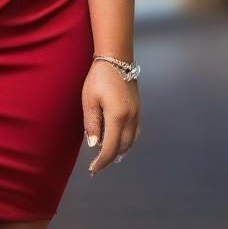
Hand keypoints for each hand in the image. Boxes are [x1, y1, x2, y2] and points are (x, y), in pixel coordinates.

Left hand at [82, 61, 140, 175]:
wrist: (116, 58)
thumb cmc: (99, 77)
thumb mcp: (89, 100)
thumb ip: (92, 124)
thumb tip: (94, 145)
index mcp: (118, 117)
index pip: (110, 148)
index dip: (101, 162)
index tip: (92, 169)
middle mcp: (131, 118)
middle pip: (122, 147)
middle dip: (109, 158)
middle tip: (97, 165)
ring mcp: (137, 114)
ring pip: (130, 141)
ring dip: (119, 151)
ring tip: (106, 156)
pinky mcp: (138, 109)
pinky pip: (135, 132)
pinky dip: (126, 141)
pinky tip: (119, 141)